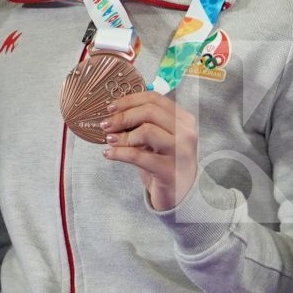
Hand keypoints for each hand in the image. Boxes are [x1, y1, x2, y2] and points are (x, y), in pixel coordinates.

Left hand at [100, 90, 198, 211]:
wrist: (180, 193)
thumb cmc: (165, 162)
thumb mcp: (158, 138)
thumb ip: (143, 123)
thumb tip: (114, 113)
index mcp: (184, 119)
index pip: (155, 99)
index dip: (130, 100)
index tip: (111, 107)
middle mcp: (186, 133)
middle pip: (150, 112)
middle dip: (123, 116)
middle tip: (106, 125)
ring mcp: (179, 152)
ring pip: (146, 131)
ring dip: (123, 136)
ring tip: (110, 141)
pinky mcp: (168, 170)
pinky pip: (138, 156)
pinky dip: (119, 153)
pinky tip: (109, 154)